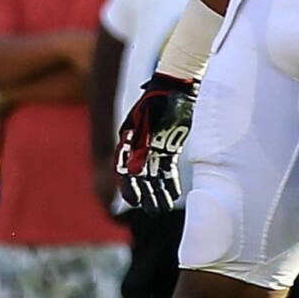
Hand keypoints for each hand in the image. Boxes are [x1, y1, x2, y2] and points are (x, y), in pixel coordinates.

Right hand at [117, 71, 196, 212]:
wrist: (175, 87)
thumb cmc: (159, 98)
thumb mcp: (147, 120)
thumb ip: (140, 143)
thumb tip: (131, 171)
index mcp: (128, 140)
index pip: (123, 168)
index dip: (127, 186)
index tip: (133, 202)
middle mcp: (138, 146)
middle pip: (139, 176)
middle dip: (145, 194)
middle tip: (151, 211)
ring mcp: (154, 147)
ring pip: (154, 175)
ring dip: (158, 192)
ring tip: (162, 208)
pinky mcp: (169, 147)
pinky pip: (168, 169)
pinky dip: (170, 181)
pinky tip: (174, 195)